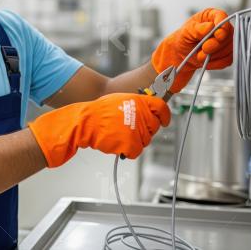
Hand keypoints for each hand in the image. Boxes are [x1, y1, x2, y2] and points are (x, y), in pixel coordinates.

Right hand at [28, 93, 170, 167]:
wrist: (86, 122)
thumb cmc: (99, 111)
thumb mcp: (120, 99)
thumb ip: (137, 103)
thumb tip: (148, 109)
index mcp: (139, 101)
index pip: (161, 107)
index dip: (165, 116)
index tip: (164, 121)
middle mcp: (141, 114)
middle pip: (154, 127)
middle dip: (146, 130)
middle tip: (132, 130)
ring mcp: (137, 130)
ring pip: (145, 140)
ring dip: (135, 141)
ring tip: (120, 134)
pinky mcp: (131, 144)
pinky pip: (136, 151)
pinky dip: (128, 151)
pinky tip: (118, 143)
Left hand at [151, 8, 233, 92]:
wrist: (179, 56)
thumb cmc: (181, 40)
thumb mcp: (185, 32)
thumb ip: (197, 29)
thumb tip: (210, 27)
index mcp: (211, 16)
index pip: (222, 17)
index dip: (222, 26)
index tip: (217, 34)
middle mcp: (221, 27)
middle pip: (228, 35)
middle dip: (215, 44)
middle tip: (203, 49)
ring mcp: (226, 41)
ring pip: (229, 48)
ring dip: (214, 55)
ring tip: (200, 56)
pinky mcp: (226, 54)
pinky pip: (228, 60)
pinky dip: (216, 63)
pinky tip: (205, 62)